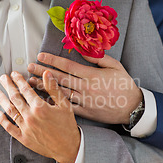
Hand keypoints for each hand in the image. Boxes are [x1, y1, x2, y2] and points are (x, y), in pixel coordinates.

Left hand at [0, 70, 80, 162]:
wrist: (69, 148)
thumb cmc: (67, 126)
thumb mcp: (64, 105)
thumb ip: (53, 89)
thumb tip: (47, 74)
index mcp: (40, 108)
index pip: (25, 89)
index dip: (18, 80)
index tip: (14, 74)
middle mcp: (31, 117)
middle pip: (15, 98)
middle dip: (8, 86)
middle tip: (3, 79)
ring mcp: (26, 128)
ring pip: (10, 111)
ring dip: (2, 100)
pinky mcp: (23, 138)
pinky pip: (9, 128)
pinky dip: (3, 120)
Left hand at [28, 52, 142, 124]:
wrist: (133, 108)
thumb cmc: (124, 85)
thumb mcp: (115, 66)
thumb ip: (98, 58)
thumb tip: (82, 51)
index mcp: (92, 75)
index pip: (67, 66)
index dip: (52, 60)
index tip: (40, 56)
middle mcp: (85, 88)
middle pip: (59, 78)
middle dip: (42, 72)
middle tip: (29, 68)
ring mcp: (84, 101)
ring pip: (59, 93)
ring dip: (44, 88)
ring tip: (31, 83)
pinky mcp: (85, 112)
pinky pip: (67, 106)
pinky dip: (54, 103)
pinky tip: (43, 99)